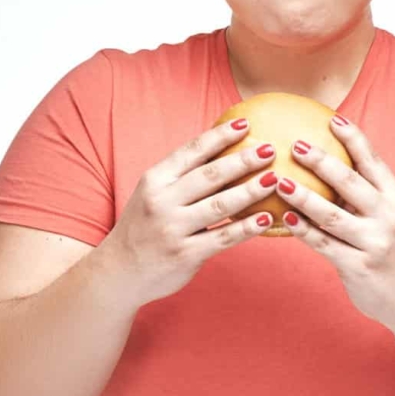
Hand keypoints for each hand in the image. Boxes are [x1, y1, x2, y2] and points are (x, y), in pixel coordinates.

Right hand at [98, 117, 280, 307]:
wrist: (119, 271)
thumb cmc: (143, 226)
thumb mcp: (152, 194)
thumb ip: (181, 177)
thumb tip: (223, 152)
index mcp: (154, 180)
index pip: (191, 152)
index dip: (220, 136)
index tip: (245, 124)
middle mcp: (162, 201)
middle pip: (210, 175)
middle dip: (243, 160)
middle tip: (269, 149)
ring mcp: (173, 229)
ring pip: (220, 205)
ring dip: (250, 190)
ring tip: (275, 179)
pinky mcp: (185, 254)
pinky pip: (223, 237)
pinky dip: (246, 228)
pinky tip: (266, 219)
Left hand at [276, 114, 394, 332]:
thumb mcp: (392, 218)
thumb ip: (368, 195)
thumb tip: (328, 164)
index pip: (374, 162)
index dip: (354, 138)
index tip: (333, 119)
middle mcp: (389, 217)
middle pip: (351, 183)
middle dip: (322, 161)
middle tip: (295, 145)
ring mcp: (374, 243)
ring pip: (331, 215)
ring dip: (302, 196)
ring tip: (278, 181)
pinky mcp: (359, 266)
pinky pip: (323, 244)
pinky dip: (301, 230)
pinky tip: (282, 218)